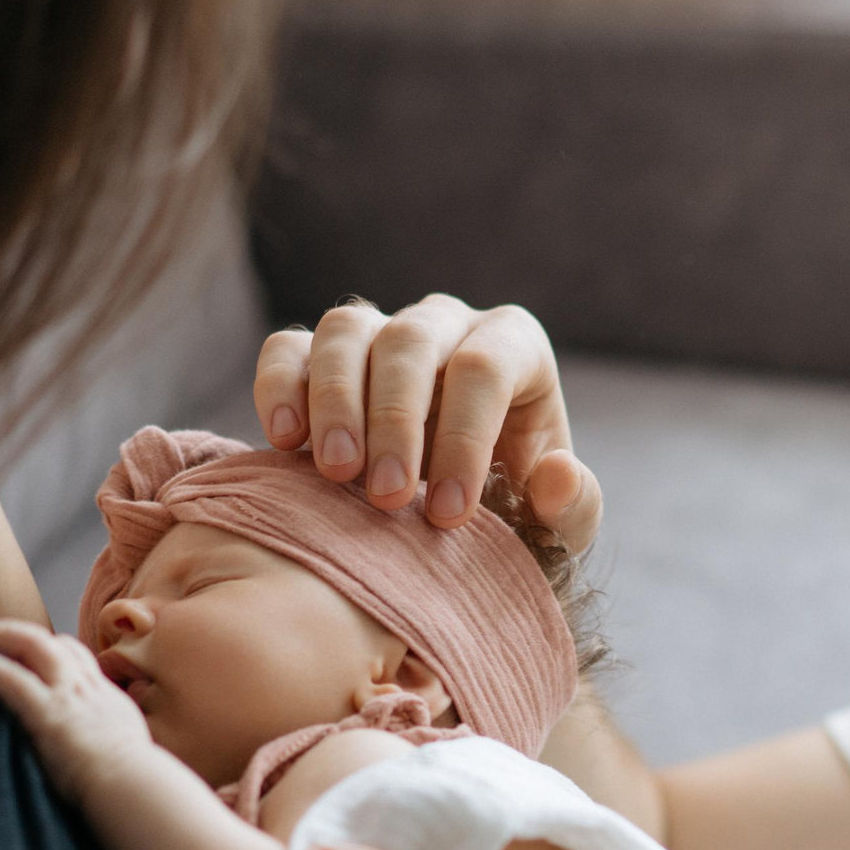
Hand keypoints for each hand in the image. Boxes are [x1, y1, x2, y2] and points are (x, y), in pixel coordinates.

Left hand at [0, 610, 152, 802]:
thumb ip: (112, 746)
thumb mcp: (131, 755)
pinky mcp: (46, 711)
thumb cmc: (131, 786)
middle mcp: (87, 689)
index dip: (51, 644)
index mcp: (107, 700)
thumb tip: (109, 756)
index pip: (78, 657)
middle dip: (11, 628)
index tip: (26, 639)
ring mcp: (68, 696)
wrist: (132, 788)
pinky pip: (9, 676)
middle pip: (49, 642)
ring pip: (29, 645)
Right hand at [254, 296, 602, 551]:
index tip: (448, 515)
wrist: (454, 513)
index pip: (486, 369)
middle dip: (397, 420)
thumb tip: (557, 474)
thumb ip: (571, 507)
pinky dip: (279, 386)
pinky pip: (289, 348)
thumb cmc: (516, 511)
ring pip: (347, 330)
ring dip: (335, 400)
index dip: (465, 437)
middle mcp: (447, 324)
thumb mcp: (554, 524)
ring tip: (335, 472)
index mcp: (514, 347)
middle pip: (412, 341)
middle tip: (386, 498)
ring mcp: (380, 331)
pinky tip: (282, 443)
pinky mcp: (321, 357)